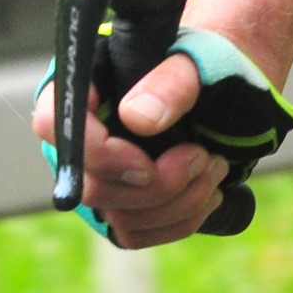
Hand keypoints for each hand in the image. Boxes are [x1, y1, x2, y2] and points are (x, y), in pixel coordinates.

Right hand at [31, 50, 225, 248]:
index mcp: (87, 84)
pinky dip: (179, 222)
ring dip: (178, 203)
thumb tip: (138, 118)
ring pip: (117, 217)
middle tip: (204, 158)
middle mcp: (83, 133)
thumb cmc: (215, 61)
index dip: (97, 153)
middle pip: (90, 185)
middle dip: (156, 186)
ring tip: (216, 168)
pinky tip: (210, 194)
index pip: (55, 123)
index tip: (149, 165)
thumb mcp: (205, 58)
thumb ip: (173, 81)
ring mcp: (101, 173)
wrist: (237, 87)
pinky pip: (135, 234)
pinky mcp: (122, 203)